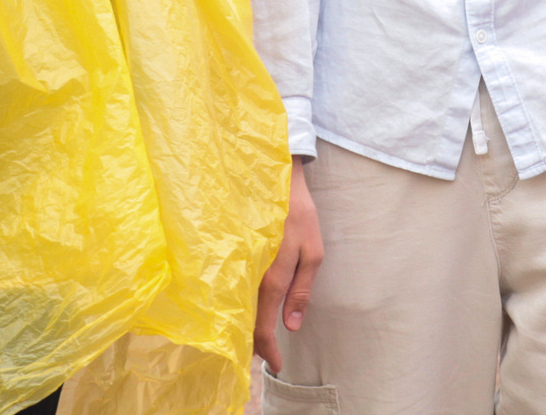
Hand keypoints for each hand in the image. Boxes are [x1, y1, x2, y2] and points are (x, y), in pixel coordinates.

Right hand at [253, 160, 322, 374]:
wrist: (276, 179)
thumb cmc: (299, 215)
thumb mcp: (312, 253)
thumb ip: (301, 291)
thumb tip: (292, 326)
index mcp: (271, 278)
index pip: (264, 327)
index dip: (269, 351)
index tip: (276, 365)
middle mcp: (249, 276)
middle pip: (246, 322)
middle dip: (256, 343)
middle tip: (270, 355)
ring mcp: (238, 267)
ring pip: (238, 308)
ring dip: (247, 326)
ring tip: (260, 338)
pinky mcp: (233, 257)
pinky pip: (234, 290)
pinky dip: (241, 306)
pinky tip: (247, 309)